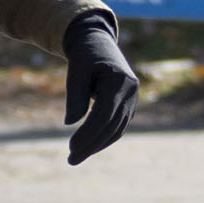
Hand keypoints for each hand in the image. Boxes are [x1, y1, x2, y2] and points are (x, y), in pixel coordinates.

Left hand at [61, 10, 139, 165]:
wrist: (98, 43)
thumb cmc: (85, 55)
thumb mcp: (76, 70)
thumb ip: (75, 95)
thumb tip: (70, 123)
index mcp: (120, 80)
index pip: (104, 114)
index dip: (88, 133)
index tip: (70, 147)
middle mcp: (131, 92)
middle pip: (111, 126)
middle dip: (91, 144)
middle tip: (71, 160)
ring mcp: (133, 100)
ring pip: (116, 130)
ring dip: (97, 146)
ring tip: (76, 157)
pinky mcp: (129, 106)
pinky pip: (117, 127)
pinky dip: (103, 139)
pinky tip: (88, 147)